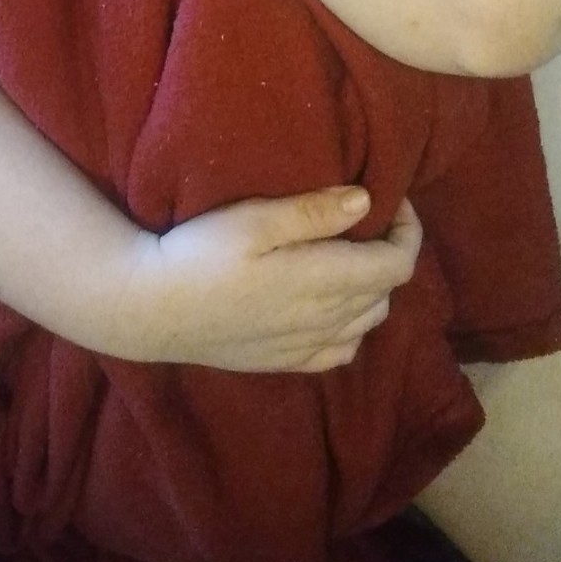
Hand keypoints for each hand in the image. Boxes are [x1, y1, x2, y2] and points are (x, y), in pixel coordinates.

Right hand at [109, 189, 421, 373]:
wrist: (152, 307)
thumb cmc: (200, 251)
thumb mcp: (254, 219)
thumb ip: (313, 212)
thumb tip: (366, 202)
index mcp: (324, 281)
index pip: (397, 264)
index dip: (408, 230)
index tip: (393, 199)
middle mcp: (325, 320)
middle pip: (388, 291)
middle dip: (391, 252)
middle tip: (369, 218)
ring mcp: (306, 346)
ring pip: (369, 321)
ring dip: (374, 288)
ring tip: (351, 255)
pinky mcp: (285, 362)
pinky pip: (342, 351)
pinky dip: (352, 325)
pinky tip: (331, 305)